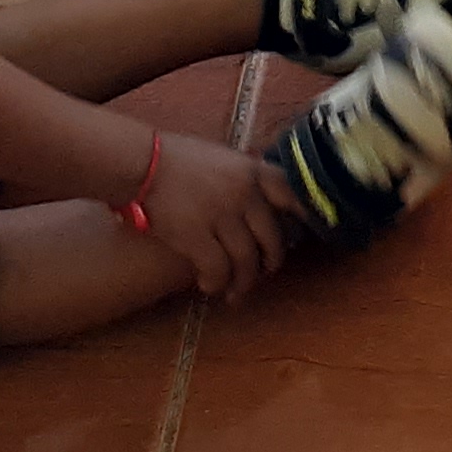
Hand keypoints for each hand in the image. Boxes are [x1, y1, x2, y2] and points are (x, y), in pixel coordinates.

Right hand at [136, 130, 297, 299]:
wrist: (144, 163)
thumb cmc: (181, 159)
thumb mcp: (225, 159)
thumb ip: (247, 178)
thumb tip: (265, 201)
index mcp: (254, 171)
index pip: (292, 196)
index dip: (305, 218)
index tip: (307, 235)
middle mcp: (244, 193)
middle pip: (272, 238)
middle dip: (271, 262)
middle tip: (264, 272)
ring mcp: (222, 215)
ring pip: (246, 261)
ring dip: (244, 282)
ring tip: (236, 292)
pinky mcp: (196, 236)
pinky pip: (217, 270)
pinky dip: (217, 283)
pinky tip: (211, 286)